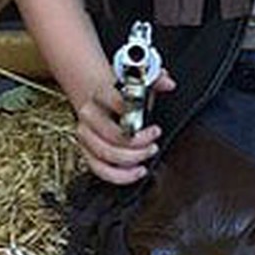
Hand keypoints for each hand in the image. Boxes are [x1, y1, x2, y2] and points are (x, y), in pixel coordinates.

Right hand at [72, 68, 175, 184]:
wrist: (99, 99)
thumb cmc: (122, 93)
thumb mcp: (139, 81)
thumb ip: (156, 79)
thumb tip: (169, 84)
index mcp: (100, 95)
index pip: (115, 103)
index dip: (133, 113)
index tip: (150, 119)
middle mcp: (89, 116)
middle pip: (112, 135)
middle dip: (138, 141)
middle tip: (155, 137)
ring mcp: (86, 136)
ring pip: (105, 154)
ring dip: (132, 158)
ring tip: (150, 151)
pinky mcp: (87, 152)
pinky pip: (100, 170)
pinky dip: (120, 175)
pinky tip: (138, 171)